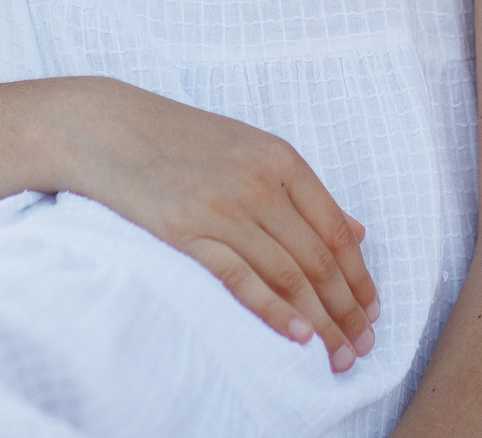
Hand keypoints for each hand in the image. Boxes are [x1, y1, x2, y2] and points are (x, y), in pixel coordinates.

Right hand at [69, 79, 381, 372]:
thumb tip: (356, 229)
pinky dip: (274, 311)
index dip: (359, 277)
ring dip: (320, 321)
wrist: (110, 127)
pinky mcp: (186, 232)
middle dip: (346, 309)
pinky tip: (297, 336)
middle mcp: (259, 184)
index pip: (335, 231)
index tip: (372, 312)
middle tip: (361, 346)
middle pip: (317, 259)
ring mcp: (223, 208)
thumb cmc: (182, 139)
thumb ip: (303, 191)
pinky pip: (241, 279)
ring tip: (337, 354)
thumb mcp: (253, 148)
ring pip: (288, 275)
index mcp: (281, 159)